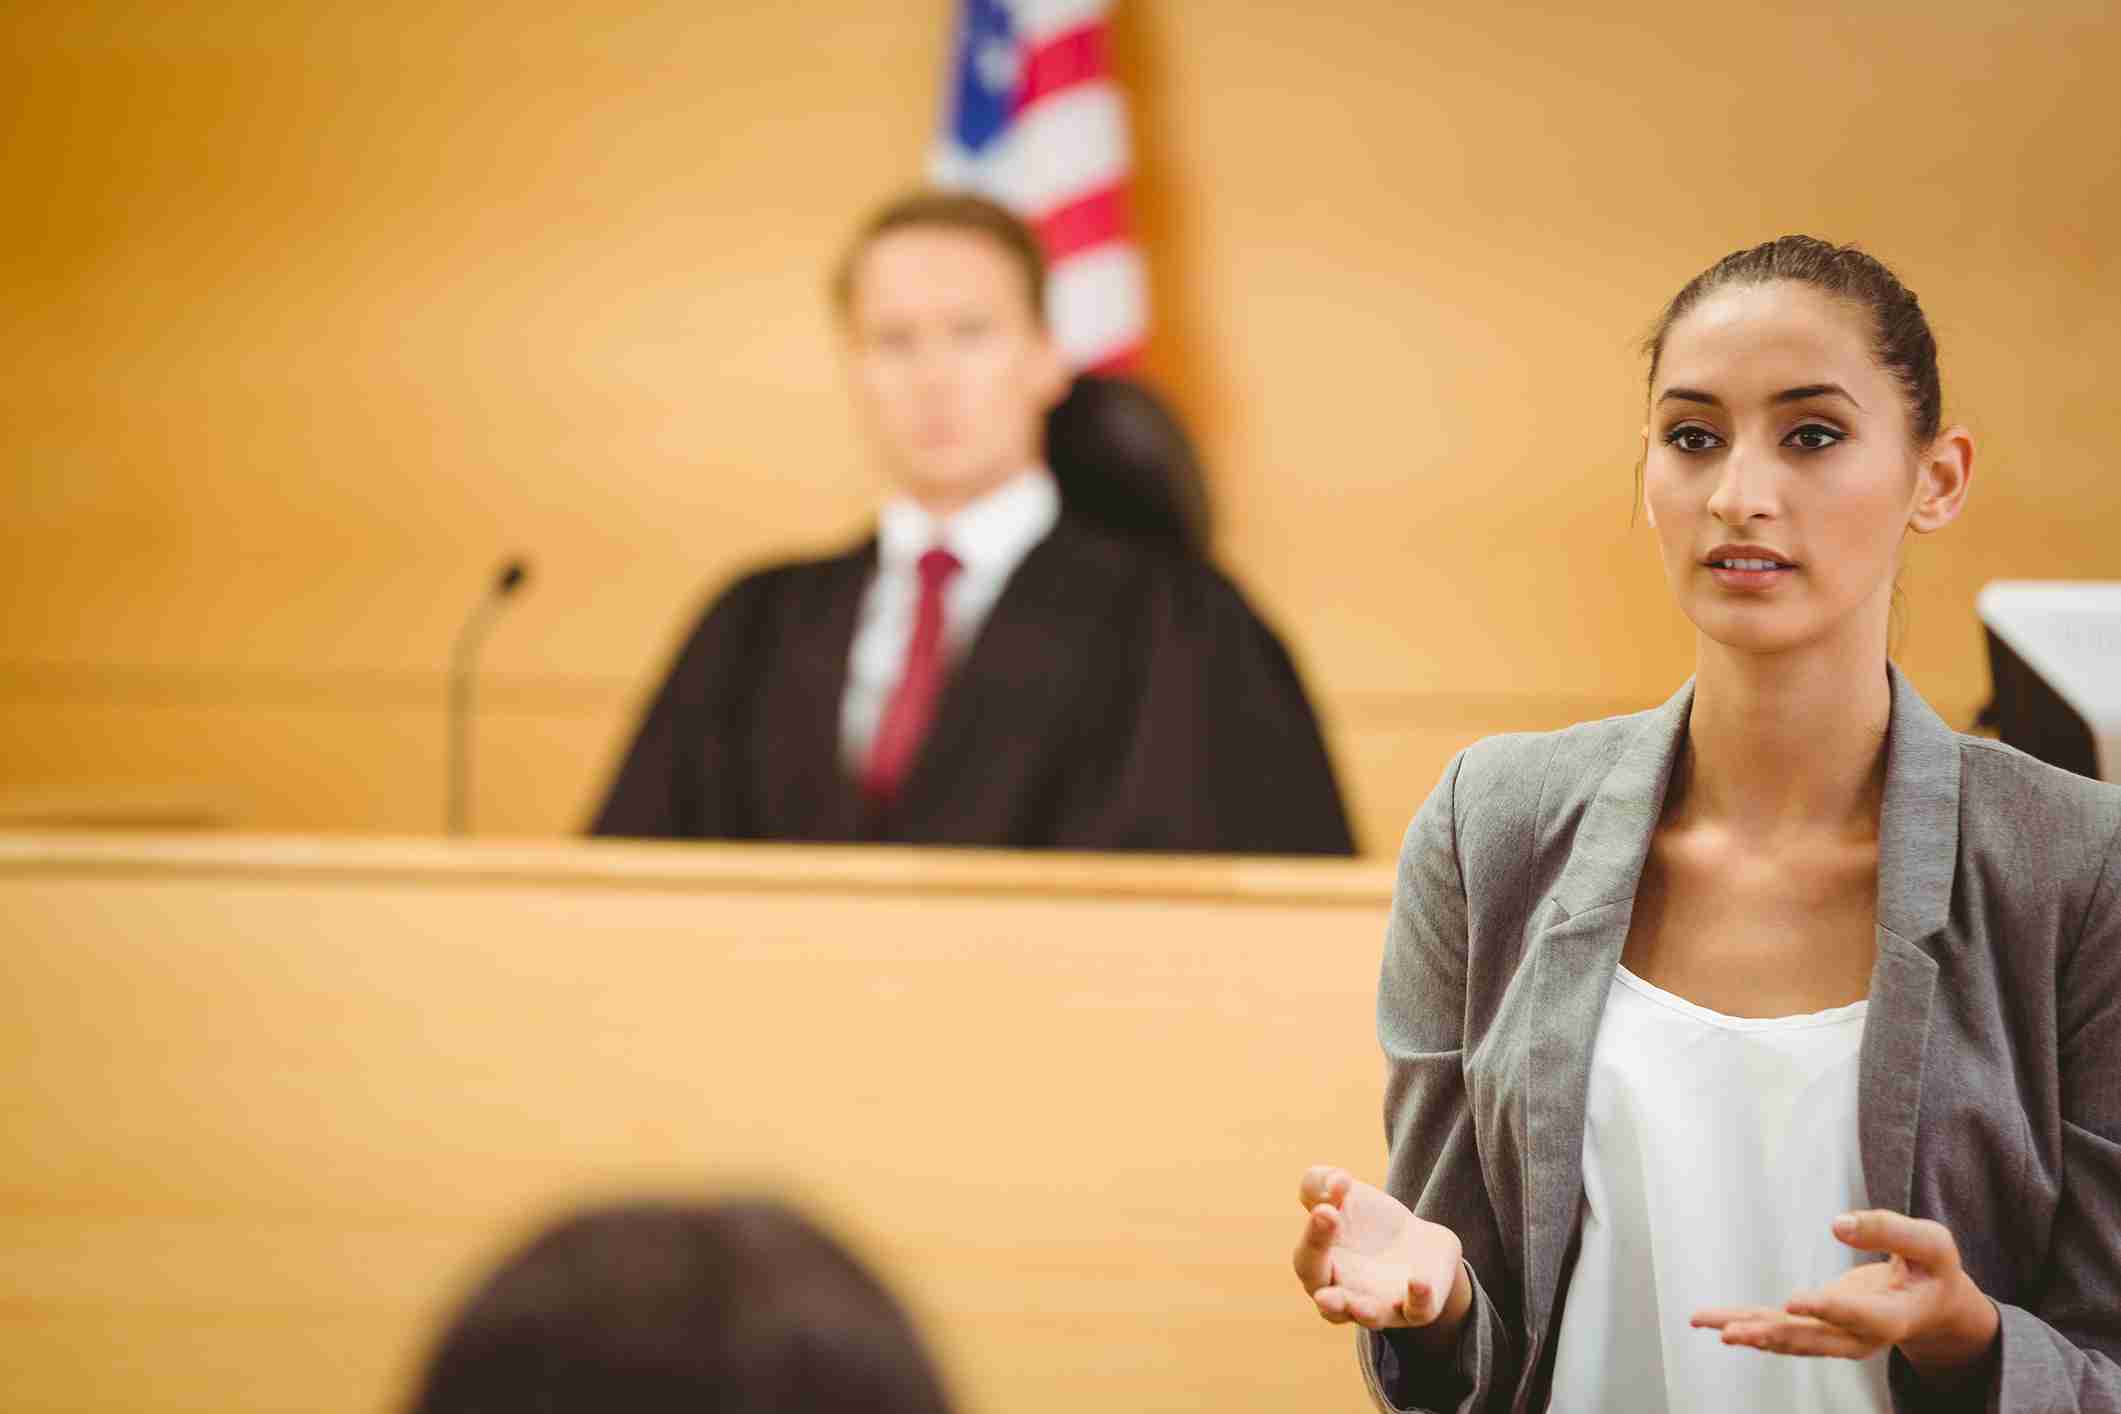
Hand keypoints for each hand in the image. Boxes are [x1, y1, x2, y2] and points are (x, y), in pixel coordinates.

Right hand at [1292, 1164, 1466, 1336]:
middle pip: (1330, 1306)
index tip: (1327, 1209)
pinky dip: (1418, 1300)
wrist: (1417, 1241)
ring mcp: (1383, 1305)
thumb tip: (1336, 1182)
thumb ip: (1320, 1182)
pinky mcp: (1418, 1307)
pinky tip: (1418, 1280)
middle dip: (1329, 1301)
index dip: (1314, 1236)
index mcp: (1321, 1269)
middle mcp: (1346, 1295)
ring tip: (1362, 1307)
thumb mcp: (1341, 1194)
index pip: (1308, 1259)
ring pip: (1370, 1319)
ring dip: (1365, 1314)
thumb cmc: (1367, 1223)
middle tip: (1324, 1296)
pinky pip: (1418, 1310)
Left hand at [1691, 1210, 1998, 1384]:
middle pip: (1815, 1339)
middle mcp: (1862, 1336)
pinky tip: (1712, 1323)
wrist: (1934, 1303)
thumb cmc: (1933, 1268)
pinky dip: (1746, 1324)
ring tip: (1711, 1326)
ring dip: (1751, 1332)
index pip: (1859, 1317)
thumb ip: (1890, 1231)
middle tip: (1735, 1333)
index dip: (1828, 1310)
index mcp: (1895, 1317)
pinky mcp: (1818, 1325)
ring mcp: (1837, 1335)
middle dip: (1774, 1335)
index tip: (1794, 1301)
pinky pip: (1779, 1328)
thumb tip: (1838, 1223)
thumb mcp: (1931, 1244)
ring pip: (1790, 1338)